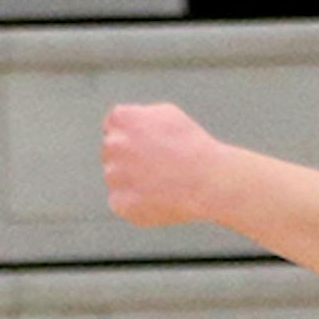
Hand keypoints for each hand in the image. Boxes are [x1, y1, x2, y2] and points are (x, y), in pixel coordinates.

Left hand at [103, 101, 223, 226]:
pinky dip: (136, 203)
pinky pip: (122, 202)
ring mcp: (113, 175)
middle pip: (112, 153)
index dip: (133, 138)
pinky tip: (157, 198)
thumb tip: (124, 124)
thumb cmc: (191, 145)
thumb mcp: (166, 115)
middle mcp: (112, 144)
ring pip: (117, 179)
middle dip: (130, 159)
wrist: (207, 180)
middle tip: (159, 167)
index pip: (112, 127)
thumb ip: (138, 117)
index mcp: (121, 118)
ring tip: (161, 182)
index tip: (150, 147)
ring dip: (132, 181)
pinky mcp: (119, 203)